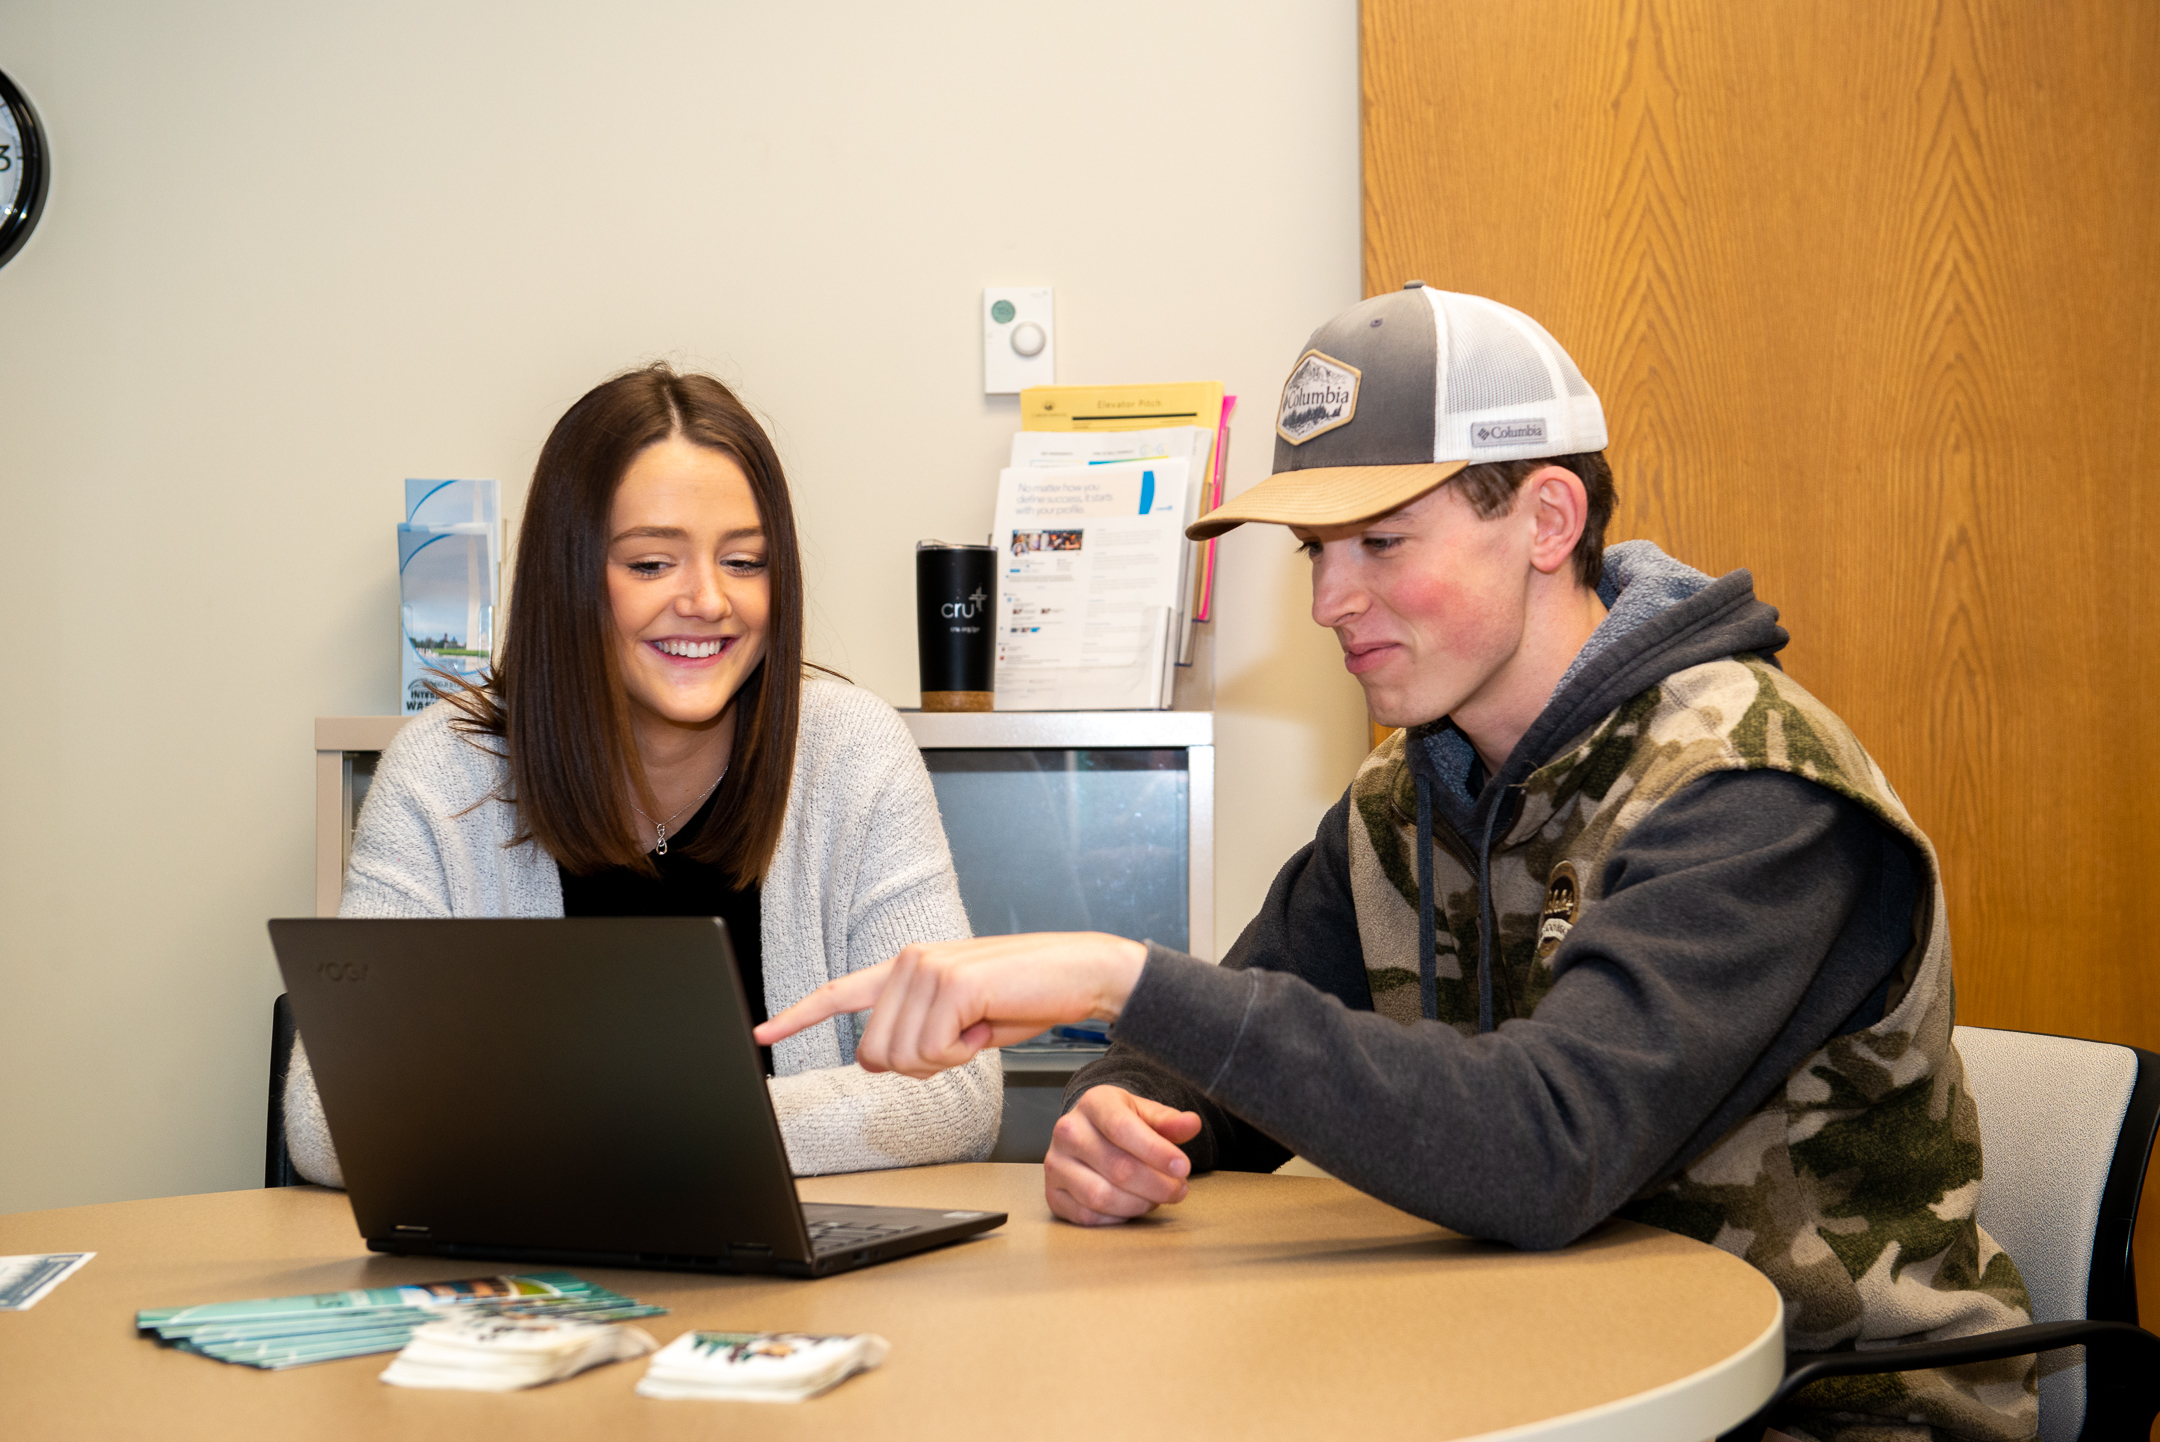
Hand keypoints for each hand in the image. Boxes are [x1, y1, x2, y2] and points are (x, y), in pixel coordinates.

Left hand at [752, 931, 1147, 1078]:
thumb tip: (883, 1060)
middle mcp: (908, 962)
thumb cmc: (1026, 998)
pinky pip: (935, 1052)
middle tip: (962, 1041)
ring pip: (903, 1059)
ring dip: (947, 1060)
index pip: (839, 993)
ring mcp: (927, 968)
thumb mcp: (962, 1019)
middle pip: (875, 1055)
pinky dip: (964, 1054)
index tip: (760, 1032)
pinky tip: (988, 1024)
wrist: (1080, 973)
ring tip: (980, 1026)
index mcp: (906, 968)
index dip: (797, 1017)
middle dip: (920, 1066)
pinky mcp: (952, 983)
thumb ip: (919, 1031)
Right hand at [1045, 1086, 1202, 1225]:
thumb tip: (1192, 1124)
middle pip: (1118, 1168)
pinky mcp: (1053, 1194)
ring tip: (1157, 1197)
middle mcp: (1068, 1131)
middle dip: (1157, 1185)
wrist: (1088, 1132)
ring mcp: (1056, 1164)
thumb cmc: (1120, 1123)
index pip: (1123, 1129)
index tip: (1183, 1167)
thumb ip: (1169, 1121)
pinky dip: (1118, 1217)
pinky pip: (1089, 1216)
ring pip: (1102, 1196)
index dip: (1156, 1152)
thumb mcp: (1145, 1113)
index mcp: (1093, 1103)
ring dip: (1139, 1204)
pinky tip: (1132, 1205)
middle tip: (1179, 1189)